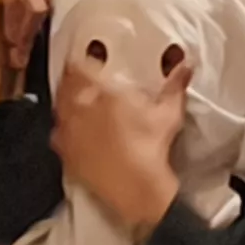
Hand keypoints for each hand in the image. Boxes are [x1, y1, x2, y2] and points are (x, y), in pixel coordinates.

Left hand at [51, 53, 187, 234]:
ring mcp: (69, 134)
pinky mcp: (67, 156)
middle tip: (80, 76)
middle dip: (72, 79)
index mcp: (100, 93)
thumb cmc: (152, 145)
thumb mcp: (168, 112)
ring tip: (77, 101)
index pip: (80, 68)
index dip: (83, 60)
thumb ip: (175, 84)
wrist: (137, 188)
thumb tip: (186, 64)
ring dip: (66, 103)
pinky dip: (64, 130)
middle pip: (66, 86)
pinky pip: (58, 136)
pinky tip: (73, 131)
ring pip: (59, 110)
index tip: (89, 56)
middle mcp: (78, 109)